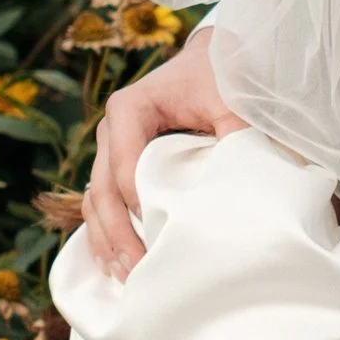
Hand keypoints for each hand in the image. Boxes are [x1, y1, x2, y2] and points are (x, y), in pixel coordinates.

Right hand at [83, 31, 239, 277]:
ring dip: (106, 240)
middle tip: (136, 272)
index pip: (125, 165)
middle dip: (117, 234)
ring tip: (123, 277)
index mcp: (130, 108)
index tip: (160, 235)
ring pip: (94, 200)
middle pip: (102, 189)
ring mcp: (110, 148)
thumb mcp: (232, 102)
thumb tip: (245, 186)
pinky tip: (112, 264)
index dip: (139, 204)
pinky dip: (105, 232)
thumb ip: (237, 136)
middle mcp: (111, 129)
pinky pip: (101, 202)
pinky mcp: (117, 164)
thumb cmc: (220, 79)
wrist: (210, 62)